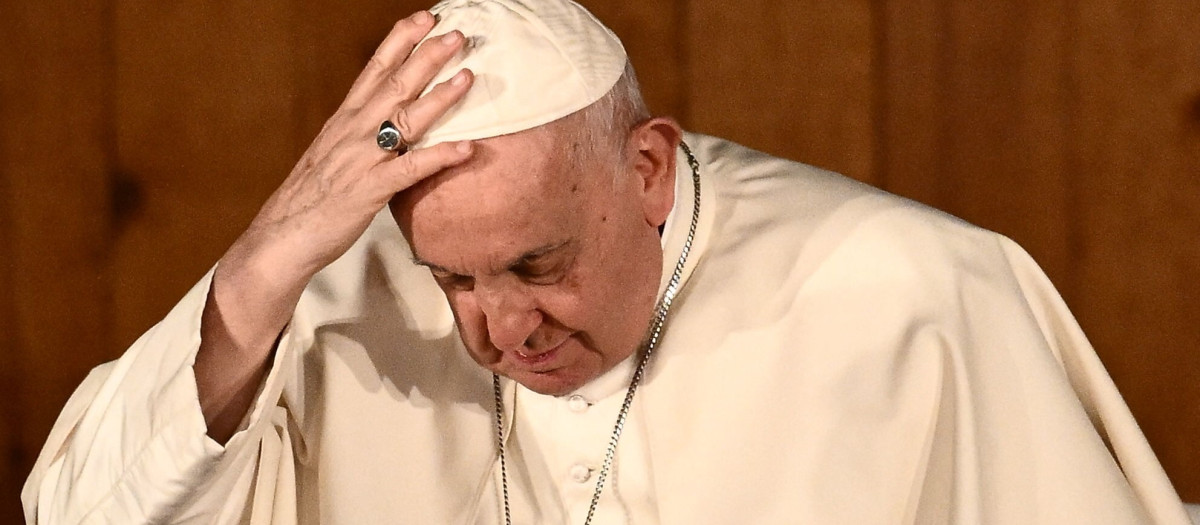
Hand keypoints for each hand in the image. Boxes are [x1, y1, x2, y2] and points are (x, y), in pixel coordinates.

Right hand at [198, 10, 473, 441]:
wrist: (279, 239)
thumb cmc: (311, 201)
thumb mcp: (333, 155)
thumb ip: (359, 134)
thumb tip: (387, 118)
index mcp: (343, 121)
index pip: (374, 70)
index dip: (400, 41)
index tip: (425, 18)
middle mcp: (351, 132)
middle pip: (394, 85)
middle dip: (427, 56)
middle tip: (458, 34)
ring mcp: (360, 160)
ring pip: (404, 119)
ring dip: (439, 96)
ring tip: (468, 76)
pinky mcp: (368, 192)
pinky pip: (410, 170)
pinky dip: (440, 157)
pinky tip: (467, 148)